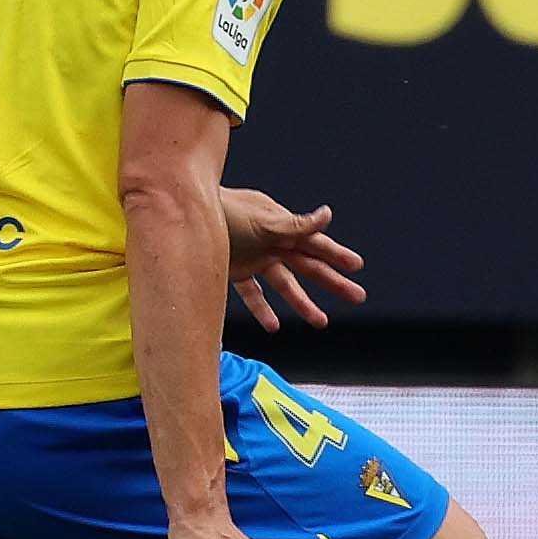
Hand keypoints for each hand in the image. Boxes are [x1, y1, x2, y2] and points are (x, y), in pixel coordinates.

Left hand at [221, 190, 367, 332]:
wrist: (179, 218)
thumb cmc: (222, 212)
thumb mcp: (261, 221)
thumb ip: (295, 224)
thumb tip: (328, 214)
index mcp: (281, 227)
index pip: (315, 243)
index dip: (337, 255)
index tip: (357, 267)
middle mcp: (271, 243)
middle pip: (308, 266)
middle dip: (332, 282)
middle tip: (358, 296)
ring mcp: (253, 258)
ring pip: (284, 284)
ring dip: (302, 303)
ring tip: (321, 322)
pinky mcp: (234, 270)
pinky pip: (252, 294)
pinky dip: (263, 309)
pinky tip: (274, 326)